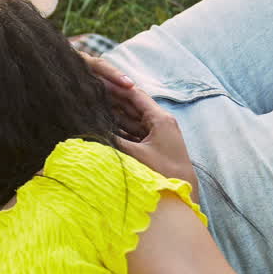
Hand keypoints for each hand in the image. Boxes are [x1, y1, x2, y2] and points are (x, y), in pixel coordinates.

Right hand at [81, 55, 198, 201]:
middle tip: (93, 92)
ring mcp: (157, 134)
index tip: (99, 81)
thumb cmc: (162, 172)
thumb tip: (92, 131)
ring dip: (115, 114)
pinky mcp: (153, 145)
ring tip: (94, 106)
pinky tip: (104, 126)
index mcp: (160, 119)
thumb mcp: (134, 155)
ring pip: (132, 119)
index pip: (136, 95)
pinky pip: (133, 131)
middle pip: (133, 105)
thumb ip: (113, 141)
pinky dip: (119, 128)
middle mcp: (160, 122)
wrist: (181, 192)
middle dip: (113, 99)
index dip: (117, 88)